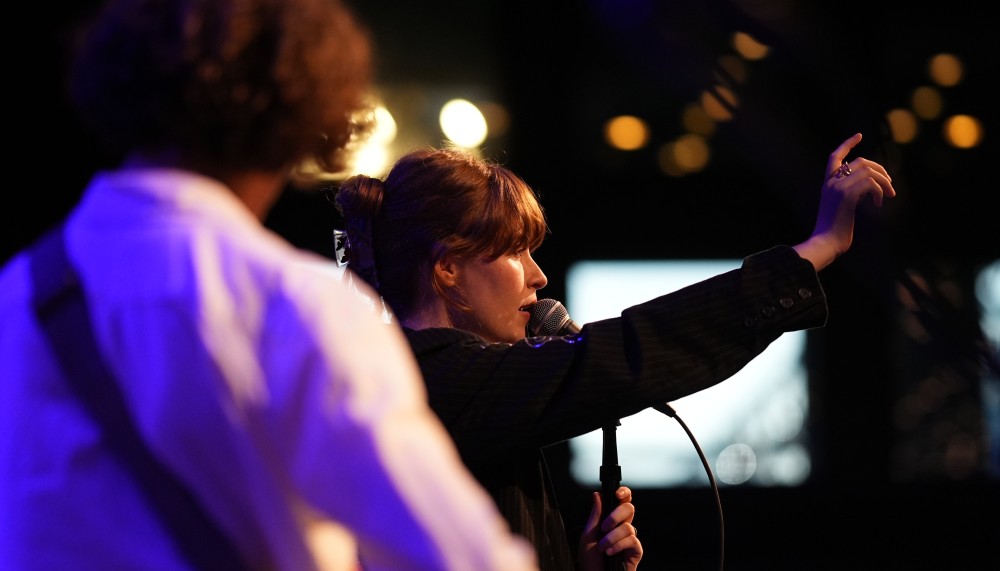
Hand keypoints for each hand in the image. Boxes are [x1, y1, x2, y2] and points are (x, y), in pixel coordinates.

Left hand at [577, 486, 641, 570]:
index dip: (623, 493)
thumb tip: (598, 494)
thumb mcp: (588, 535)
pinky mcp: (635, 552)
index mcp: (611, 521)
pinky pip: (632, 540)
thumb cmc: (590, 561)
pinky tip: (609, 553)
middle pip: (629, 508)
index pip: (622, 501)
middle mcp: (622, 528)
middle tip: (604, 528)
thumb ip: (595, 515)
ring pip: (628, 527)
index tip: (617, 493)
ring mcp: (629, 539)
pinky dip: (618, 545)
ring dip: (611, 537)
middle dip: (615, 515)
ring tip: (602, 547)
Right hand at [793, 132, 896, 270]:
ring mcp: (838, 188)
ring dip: (884, 182)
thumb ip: (850, 194)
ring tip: (888, 196)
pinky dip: (880, 192)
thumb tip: (870, 186)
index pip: (834, 157)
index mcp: (827, 184)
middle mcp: (831, 182)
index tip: (859, 135)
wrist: (826, 242)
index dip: (846, 144)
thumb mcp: (841, 207)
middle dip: (880, 170)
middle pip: (860, 162)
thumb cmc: (834, 230)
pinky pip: (870, 184)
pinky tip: (879, 204)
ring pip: (869, 171)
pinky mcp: (847, 195)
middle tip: (890, 186)